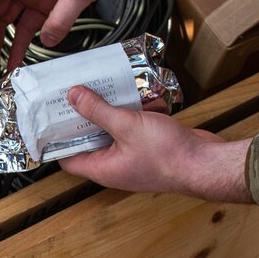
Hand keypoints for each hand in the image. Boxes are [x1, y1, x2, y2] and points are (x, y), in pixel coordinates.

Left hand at [60, 86, 252, 200]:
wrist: (206, 163)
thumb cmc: (168, 156)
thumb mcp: (126, 126)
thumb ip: (98, 110)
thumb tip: (73, 97)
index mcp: (103, 168)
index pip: (67, 158)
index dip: (57, 138)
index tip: (51, 116)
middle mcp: (116, 166)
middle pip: (91, 139)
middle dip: (86, 116)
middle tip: (77, 93)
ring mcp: (134, 157)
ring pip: (115, 130)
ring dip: (114, 111)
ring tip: (107, 89)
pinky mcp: (151, 147)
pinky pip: (136, 128)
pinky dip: (136, 113)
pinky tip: (139, 97)